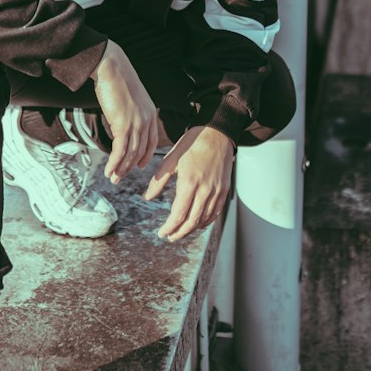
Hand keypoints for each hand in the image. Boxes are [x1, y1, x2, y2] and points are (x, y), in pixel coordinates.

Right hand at [91, 41, 159, 182]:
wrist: (111, 67)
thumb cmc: (117, 79)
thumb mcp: (130, 97)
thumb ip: (131, 111)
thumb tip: (122, 122)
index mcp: (150, 113)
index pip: (152, 141)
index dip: (145, 156)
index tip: (138, 166)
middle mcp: (146, 120)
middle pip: (140, 151)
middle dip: (129, 167)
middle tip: (119, 177)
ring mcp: (136, 123)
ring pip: (130, 153)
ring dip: (120, 168)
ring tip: (112, 177)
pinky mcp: (123, 124)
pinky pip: (119, 150)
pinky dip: (114, 163)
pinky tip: (108, 170)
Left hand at [144, 126, 235, 242]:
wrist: (217, 133)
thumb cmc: (192, 143)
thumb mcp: (170, 159)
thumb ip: (158, 181)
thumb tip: (146, 198)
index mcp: (189, 183)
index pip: (178, 215)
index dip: (169, 228)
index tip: (161, 233)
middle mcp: (204, 190)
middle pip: (191, 222)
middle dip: (179, 233)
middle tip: (169, 237)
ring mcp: (216, 191)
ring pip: (204, 220)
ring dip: (191, 229)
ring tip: (180, 231)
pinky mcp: (224, 190)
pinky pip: (215, 212)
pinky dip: (205, 222)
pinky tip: (197, 223)